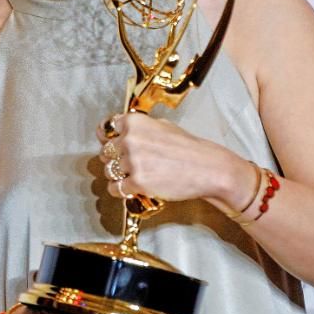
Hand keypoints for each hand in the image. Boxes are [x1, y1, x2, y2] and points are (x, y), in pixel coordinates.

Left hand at [98, 113, 250, 209]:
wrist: (207, 169)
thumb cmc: (189, 149)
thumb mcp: (163, 126)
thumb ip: (140, 128)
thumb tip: (120, 131)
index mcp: (134, 122)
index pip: (105, 129)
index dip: (109, 139)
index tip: (112, 145)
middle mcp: (130, 139)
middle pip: (105, 152)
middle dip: (115, 160)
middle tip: (129, 165)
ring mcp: (133, 161)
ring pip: (109, 172)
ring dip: (118, 177)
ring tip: (134, 177)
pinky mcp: (137, 182)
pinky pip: (115, 189)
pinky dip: (122, 191)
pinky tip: (132, 189)